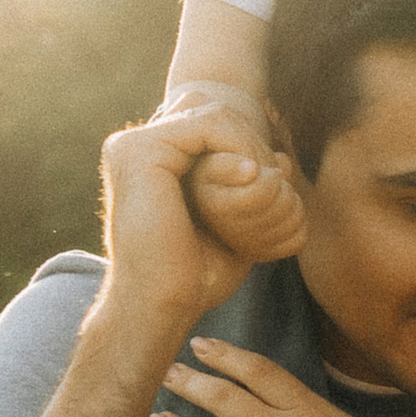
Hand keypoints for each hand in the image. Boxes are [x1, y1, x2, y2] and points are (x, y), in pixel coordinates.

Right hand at [99, 106, 269, 332]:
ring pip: (218, 115)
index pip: (216, 124)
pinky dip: (241, 146)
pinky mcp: (138, 150)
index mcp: (153, 160)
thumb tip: (282, 160)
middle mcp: (137, 147)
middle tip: (276, 181)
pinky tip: (251, 175)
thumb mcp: (233, 224)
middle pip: (219, 113)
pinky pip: (209, 125)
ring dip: (254, 147)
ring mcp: (132, 145)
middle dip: (257, 144)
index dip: (253, 146)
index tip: (274, 182)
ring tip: (266, 183)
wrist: (164, 303)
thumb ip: (249, 189)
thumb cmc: (198, 274)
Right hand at [186, 151, 307, 262]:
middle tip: (275, 182)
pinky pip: (299, 240)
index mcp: (216, 205)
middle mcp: (230, 232)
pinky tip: (284, 213)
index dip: (274, 177)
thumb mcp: (220, 158)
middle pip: (284, 205)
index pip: (263, 192)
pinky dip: (299, 224)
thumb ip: (236, 158)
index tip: (269, 171)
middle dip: (285, 188)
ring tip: (278, 195)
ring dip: (294, 203)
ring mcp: (249, 247)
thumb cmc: (223, 170)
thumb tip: (253, 169)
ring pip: (295, 221)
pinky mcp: (265, 254)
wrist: (218, 195)